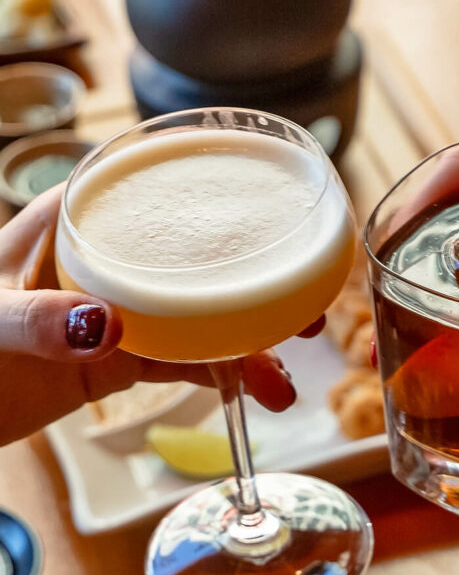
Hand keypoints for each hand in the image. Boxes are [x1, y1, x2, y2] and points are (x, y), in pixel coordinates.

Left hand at [0, 187, 323, 446]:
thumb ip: (36, 319)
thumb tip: (109, 325)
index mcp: (75, 220)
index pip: (154, 182)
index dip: (218, 187)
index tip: (275, 204)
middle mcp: (108, 258)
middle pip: (196, 256)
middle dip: (256, 279)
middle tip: (307, 310)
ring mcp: (118, 309)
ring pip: (199, 314)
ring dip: (247, 342)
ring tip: (282, 380)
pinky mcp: (119, 357)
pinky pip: (183, 359)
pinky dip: (221, 375)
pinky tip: (254, 392)